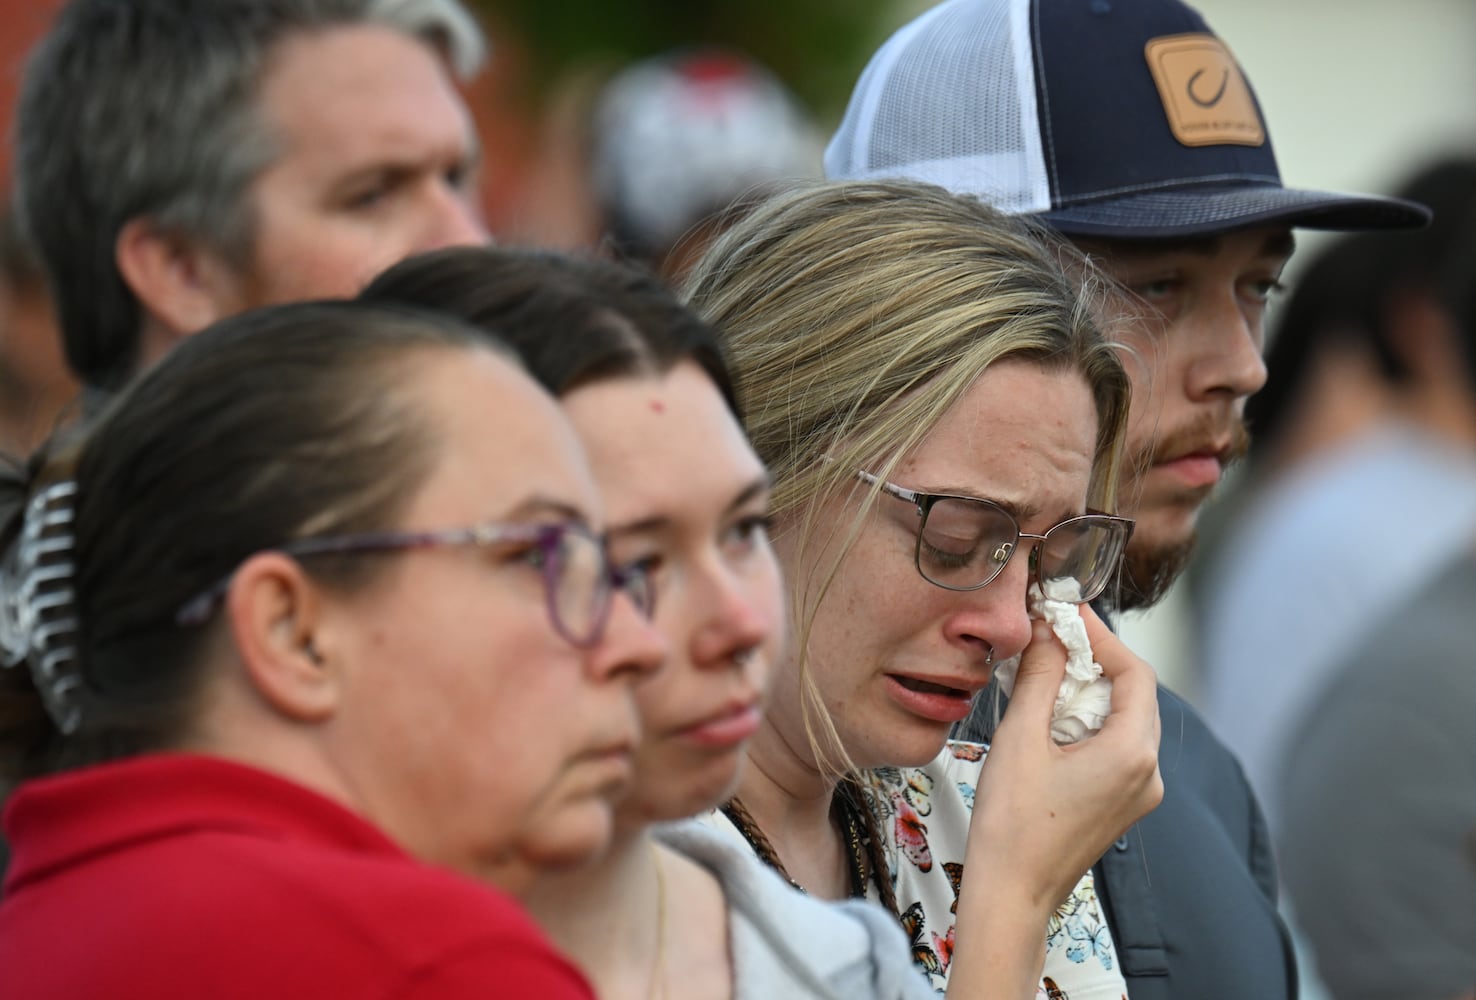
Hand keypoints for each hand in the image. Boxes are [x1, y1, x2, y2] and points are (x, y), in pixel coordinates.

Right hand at [966, 607, 1161, 913]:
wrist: (1011, 895)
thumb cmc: (1012, 826)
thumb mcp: (1020, 738)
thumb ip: (1040, 677)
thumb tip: (1049, 632)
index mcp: (1131, 754)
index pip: (1135, 672)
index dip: (1102, 636)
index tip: (1068, 614)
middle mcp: (1147, 773)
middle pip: (1134, 694)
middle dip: (1094, 661)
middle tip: (1053, 638)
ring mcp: (1139, 793)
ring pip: (1124, 719)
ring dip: (1089, 691)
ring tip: (1044, 674)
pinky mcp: (1121, 804)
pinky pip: (1115, 746)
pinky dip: (1087, 721)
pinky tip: (1050, 715)